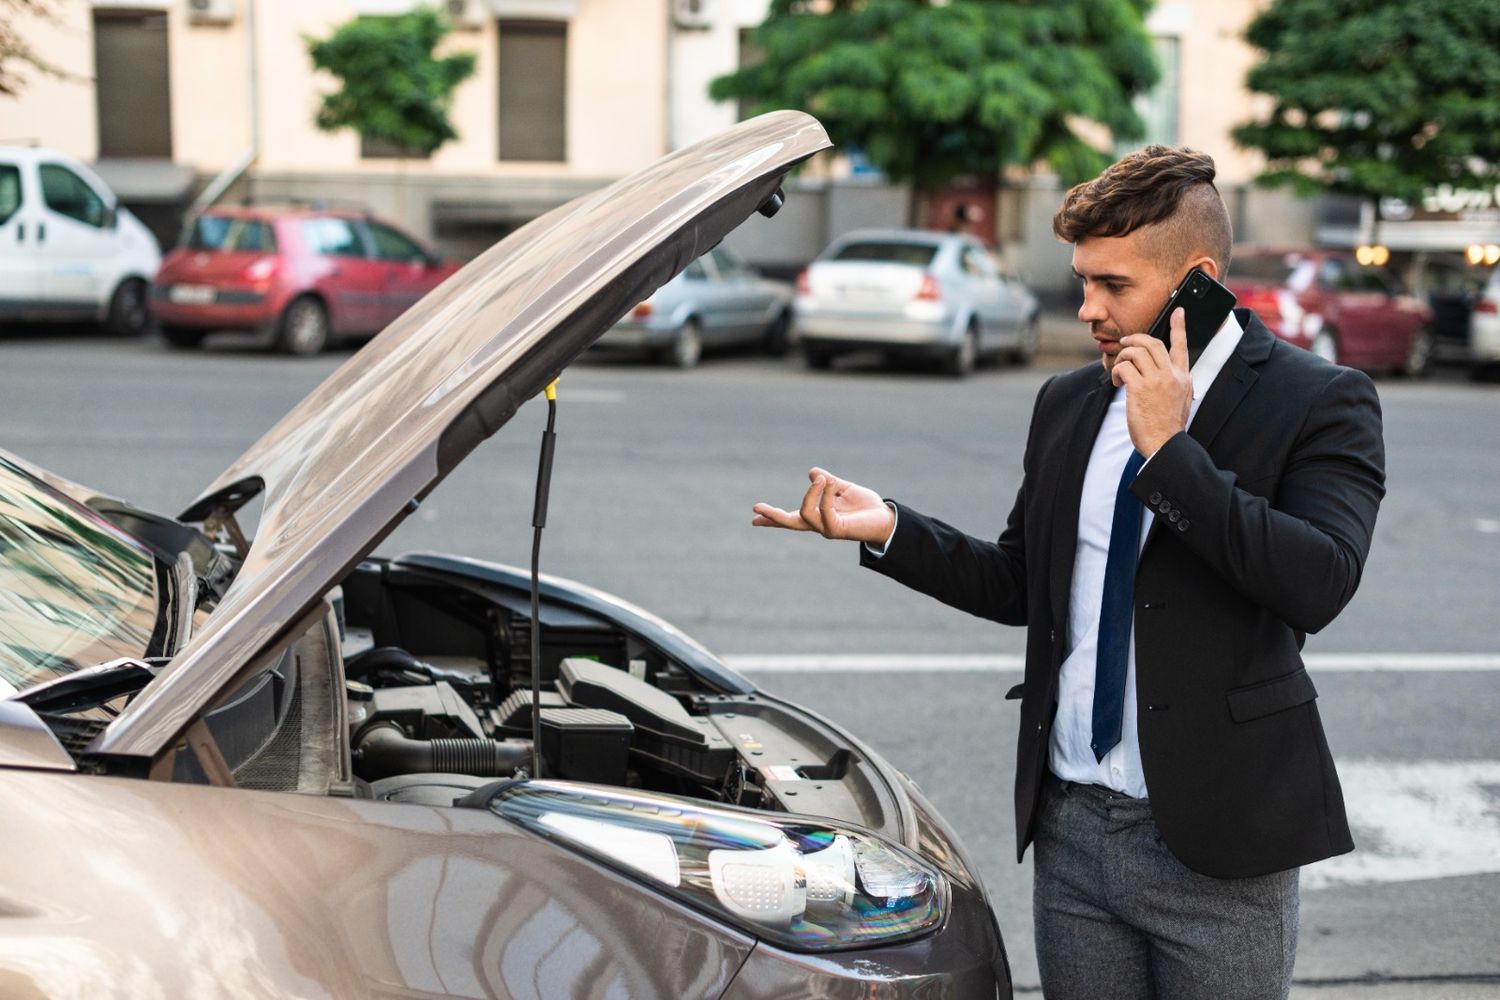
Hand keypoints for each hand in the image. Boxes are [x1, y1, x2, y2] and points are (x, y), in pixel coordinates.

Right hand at [752, 467, 894, 542]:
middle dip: (772, 517)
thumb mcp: (843, 489)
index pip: (791, 517)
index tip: (754, 518)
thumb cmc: (866, 507)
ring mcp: (827, 529)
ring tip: (821, 478)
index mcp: (817, 515)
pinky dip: (823, 496)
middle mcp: (819, 524)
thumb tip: (813, 472)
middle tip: (756, 508)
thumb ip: (828, 483)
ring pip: (805, 514)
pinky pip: (824, 512)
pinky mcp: (838, 529)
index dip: (773, 517)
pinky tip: (828, 483)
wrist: (887, 518)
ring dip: (810, 493)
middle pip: (790, 522)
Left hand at [1112, 307, 1192, 456]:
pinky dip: (1117, 372)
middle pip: (1152, 342)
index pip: (1181, 345)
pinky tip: (1118, 382)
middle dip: (1135, 339)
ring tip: (1120, 370)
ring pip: (1135, 351)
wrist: (1165, 444)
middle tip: (1125, 342)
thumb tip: (1164, 374)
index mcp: (1183, 377)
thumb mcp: (1181, 400)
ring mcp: (1156, 380)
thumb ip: (1175, 383)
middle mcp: (1171, 375)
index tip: (1178, 311)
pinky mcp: (1139, 388)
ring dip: (1123, 357)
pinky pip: (1124, 367)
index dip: (1179, 326)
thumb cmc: (1168, 427)